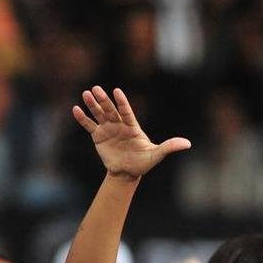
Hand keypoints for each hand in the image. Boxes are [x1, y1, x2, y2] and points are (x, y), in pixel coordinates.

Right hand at [72, 86, 190, 179]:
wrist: (127, 172)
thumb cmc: (143, 162)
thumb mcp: (156, 155)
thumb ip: (169, 147)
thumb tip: (188, 144)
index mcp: (132, 126)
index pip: (126, 112)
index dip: (122, 102)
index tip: (116, 91)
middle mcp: (119, 124)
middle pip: (110, 110)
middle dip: (103, 100)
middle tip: (95, 89)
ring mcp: (108, 129)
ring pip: (99, 114)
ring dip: (92, 104)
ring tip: (86, 94)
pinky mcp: (98, 137)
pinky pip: (89, 125)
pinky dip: (82, 118)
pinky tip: (75, 109)